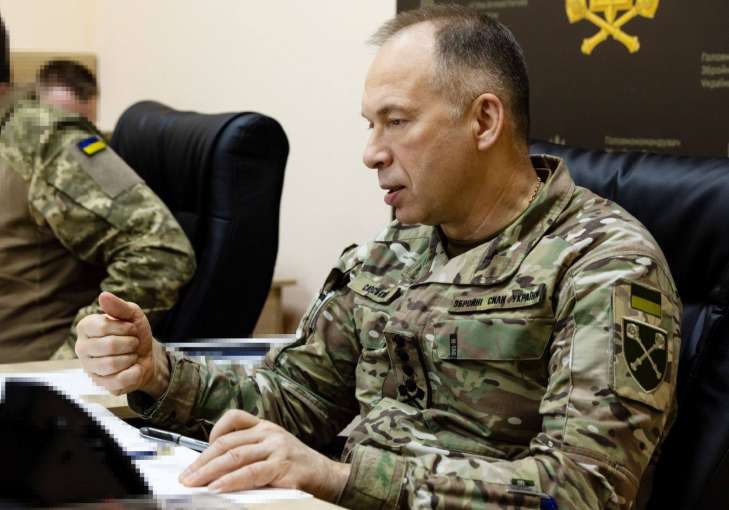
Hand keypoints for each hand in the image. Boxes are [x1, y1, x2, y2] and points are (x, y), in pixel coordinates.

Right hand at [75, 291, 169, 397]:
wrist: (147, 355)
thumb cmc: (135, 333)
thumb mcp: (132, 315)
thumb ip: (119, 306)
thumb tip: (103, 295)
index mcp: (85, 327)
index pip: (102, 327)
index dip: (124, 328)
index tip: (131, 328)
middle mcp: (82, 348)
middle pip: (109, 346)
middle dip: (130, 343)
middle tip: (133, 342)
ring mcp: (89, 368)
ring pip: (111, 365)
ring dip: (131, 357)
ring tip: (131, 354)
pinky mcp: (101, 384)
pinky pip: (119, 381)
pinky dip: (134, 372)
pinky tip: (133, 367)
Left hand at [179, 410, 350, 501]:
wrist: (328, 476)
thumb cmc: (297, 467)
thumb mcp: (273, 450)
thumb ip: (250, 452)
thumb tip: (213, 468)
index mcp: (266, 426)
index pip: (234, 418)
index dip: (214, 432)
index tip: (200, 453)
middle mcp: (271, 433)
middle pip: (228, 442)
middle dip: (202, 461)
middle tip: (186, 477)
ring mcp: (278, 449)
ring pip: (236, 456)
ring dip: (210, 472)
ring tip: (195, 483)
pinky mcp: (284, 468)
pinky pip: (252, 474)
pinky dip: (232, 481)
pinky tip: (219, 488)